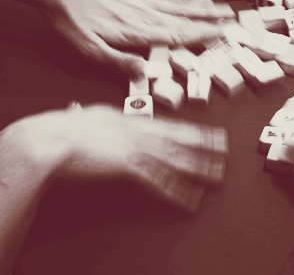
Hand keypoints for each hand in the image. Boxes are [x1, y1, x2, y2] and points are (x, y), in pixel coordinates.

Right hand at [2, 105, 227, 211]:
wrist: (48, 140)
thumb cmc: (60, 130)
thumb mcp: (87, 117)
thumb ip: (99, 117)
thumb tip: (95, 113)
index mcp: (130, 119)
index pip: (170, 126)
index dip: (194, 131)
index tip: (211, 134)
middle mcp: (138, 131)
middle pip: (179, 140)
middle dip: (205, 146)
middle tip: (226, 150)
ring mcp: (135, 148)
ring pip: (176, 160)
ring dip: (199, 169)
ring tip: (218, 175)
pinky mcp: (127, 167)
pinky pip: (159, 183)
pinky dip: (177, 192)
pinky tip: (191, 199)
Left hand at [34, 0, 233, 77]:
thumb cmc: (72, 21)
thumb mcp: (87, 49)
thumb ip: (118, 61)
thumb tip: (146, 74)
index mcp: (137, 31)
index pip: (177, 35)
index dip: (202, 35)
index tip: (224, 35)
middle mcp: (146, 13)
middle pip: (185, 18)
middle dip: (212, 20)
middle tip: (235, 21)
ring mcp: (143, 0)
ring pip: (180, 4)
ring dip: (205, 7)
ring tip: (225, 8)